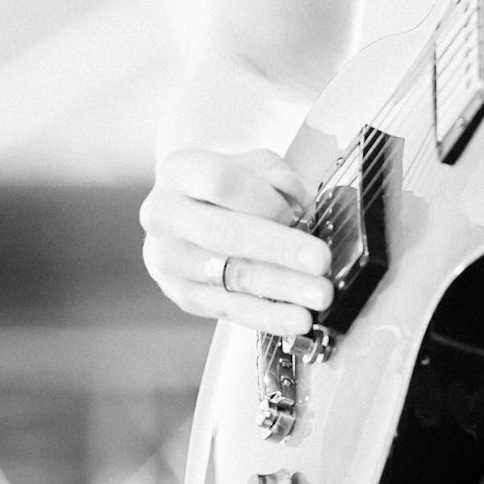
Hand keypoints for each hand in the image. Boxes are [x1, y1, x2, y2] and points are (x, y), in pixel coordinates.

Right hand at [140, 146, 332, 334]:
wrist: (189, 211)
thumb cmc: (227, 185)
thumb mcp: (251, 165)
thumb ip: (275, 176)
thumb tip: (297, 205)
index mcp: (179, 171)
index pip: (222, 183)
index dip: (264, 199)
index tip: (300, 213)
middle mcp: (164, 216)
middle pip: (226, 234)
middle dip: (279, 249)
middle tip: (319, 261)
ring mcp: (169, 259)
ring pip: (231, 276)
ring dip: (280, 288)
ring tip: (317, 295)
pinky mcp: (181, 294)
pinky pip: (229, 309)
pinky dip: (268, 316)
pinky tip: (296, 319)